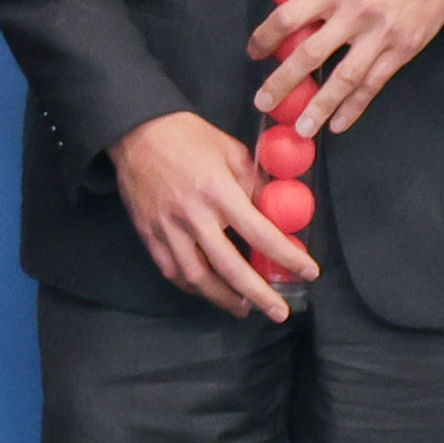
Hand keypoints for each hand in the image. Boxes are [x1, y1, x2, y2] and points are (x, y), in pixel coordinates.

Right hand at [115, 108, 312, 320]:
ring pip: (196, 276)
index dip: (287, 256)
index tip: (308, 271)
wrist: (135, 132)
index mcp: (218, 191)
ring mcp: (166, 227)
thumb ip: (254, 182)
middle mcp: (192, 214)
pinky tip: (208, 290)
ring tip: (244, 308)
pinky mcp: (148, 232)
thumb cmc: (187, 136)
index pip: (260, 232)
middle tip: (279, 311)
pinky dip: (192, 286)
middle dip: (258, 293)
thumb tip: (274, 209)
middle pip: (229, 266)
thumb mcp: (231, 150)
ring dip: (223, 298)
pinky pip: (170, 269)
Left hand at [252, 0, 443, 133]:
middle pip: (310, 55)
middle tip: (263, 102)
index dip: (266, 37)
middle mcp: (355, 14)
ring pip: (344, 78)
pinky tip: (339, 122)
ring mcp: (381, 35)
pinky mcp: (403, 49)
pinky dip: (356, 106)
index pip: (288, 17)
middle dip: (283, 82)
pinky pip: (375, 83)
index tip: (255, 51)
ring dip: (320, 107)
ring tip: (302, 129)